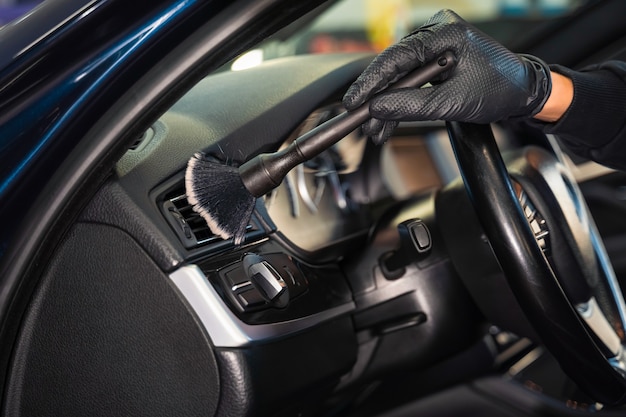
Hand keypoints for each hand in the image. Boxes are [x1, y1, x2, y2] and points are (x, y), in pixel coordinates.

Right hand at [342, 9, 551, 143]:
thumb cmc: (498, 90)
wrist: (523, 92)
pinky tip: (389, 120)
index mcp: (443, 33)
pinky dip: (400, 100)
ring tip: (377, 130)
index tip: (354, 102)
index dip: (370, 82)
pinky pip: (410, 79)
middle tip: (364, 123)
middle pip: (393, 67)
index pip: (395, 57)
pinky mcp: (435, 58)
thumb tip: (377, 108)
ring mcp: (435, 44)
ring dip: (387, 104)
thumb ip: (411, 105)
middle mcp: (436, 32)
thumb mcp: (452, 102)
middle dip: (377, 99)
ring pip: (399, 76)